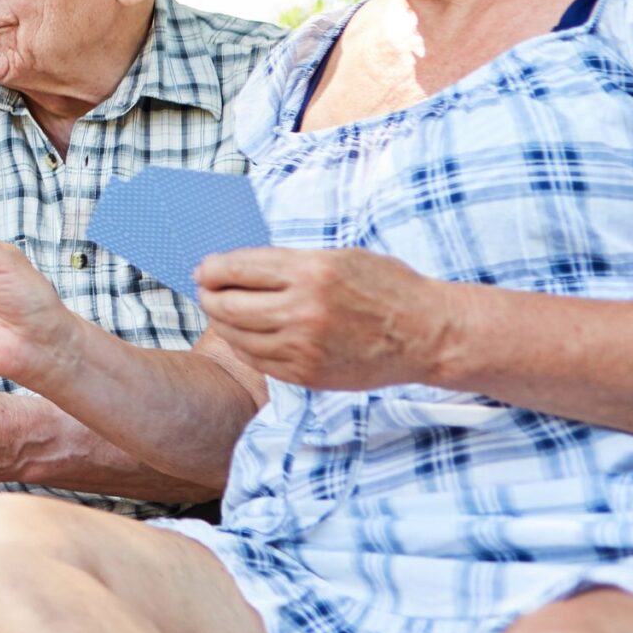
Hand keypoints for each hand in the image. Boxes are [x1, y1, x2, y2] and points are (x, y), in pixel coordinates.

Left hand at [199, 246, 448, 389]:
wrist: (428, 334)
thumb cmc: (385, 287)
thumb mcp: (338, 257)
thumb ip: (287, 263)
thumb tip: (233, 268)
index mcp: (310, 271)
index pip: (235, 269)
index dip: (211, 269)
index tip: (205, 270)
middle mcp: (303, 310)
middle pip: (227, 304)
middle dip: (209, 296)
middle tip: (208, 291)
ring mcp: (304, 347)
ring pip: (237, 335)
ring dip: (222, 322)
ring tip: (223, 312)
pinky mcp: (308, 375)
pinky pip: (257, 360)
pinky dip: (243, 346)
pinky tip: (246, 336)